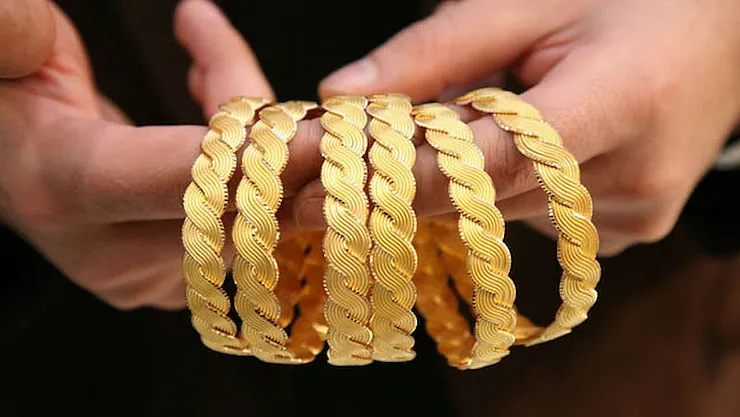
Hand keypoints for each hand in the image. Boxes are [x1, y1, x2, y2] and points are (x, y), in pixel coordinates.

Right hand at [0, 0, 318, 309]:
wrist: (4, 165)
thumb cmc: (5, 98)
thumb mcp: (8, 49)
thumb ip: (22, 29)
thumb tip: (136, 20)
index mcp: (65, 190)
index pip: (188, 178)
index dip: (265, 154)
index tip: (331, 130)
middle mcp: (111, 253)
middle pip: (239, 206)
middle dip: (292, 150)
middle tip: (340, 112)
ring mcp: (146, 277)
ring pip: (254, 217)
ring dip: (272, 145)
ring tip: (219, 58)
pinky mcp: (173, 282)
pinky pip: (248, 227)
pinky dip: (260, 172)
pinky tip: (235, 109)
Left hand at [302, 0, 739, 254]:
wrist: (724, 25)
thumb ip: (437, 49)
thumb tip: (343, 95)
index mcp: (622, 100)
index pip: (488, 161)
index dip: (400, 177)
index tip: (320, 190)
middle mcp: (635, 174)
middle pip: (486, 196)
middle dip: (410, 180)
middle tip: (336, 168)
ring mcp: (637, 213)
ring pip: (503, 215)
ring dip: (456, 183)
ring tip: (440, 132)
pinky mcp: (632, 228)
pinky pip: (537, 222)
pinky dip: (501, 192)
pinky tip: (507, 147)